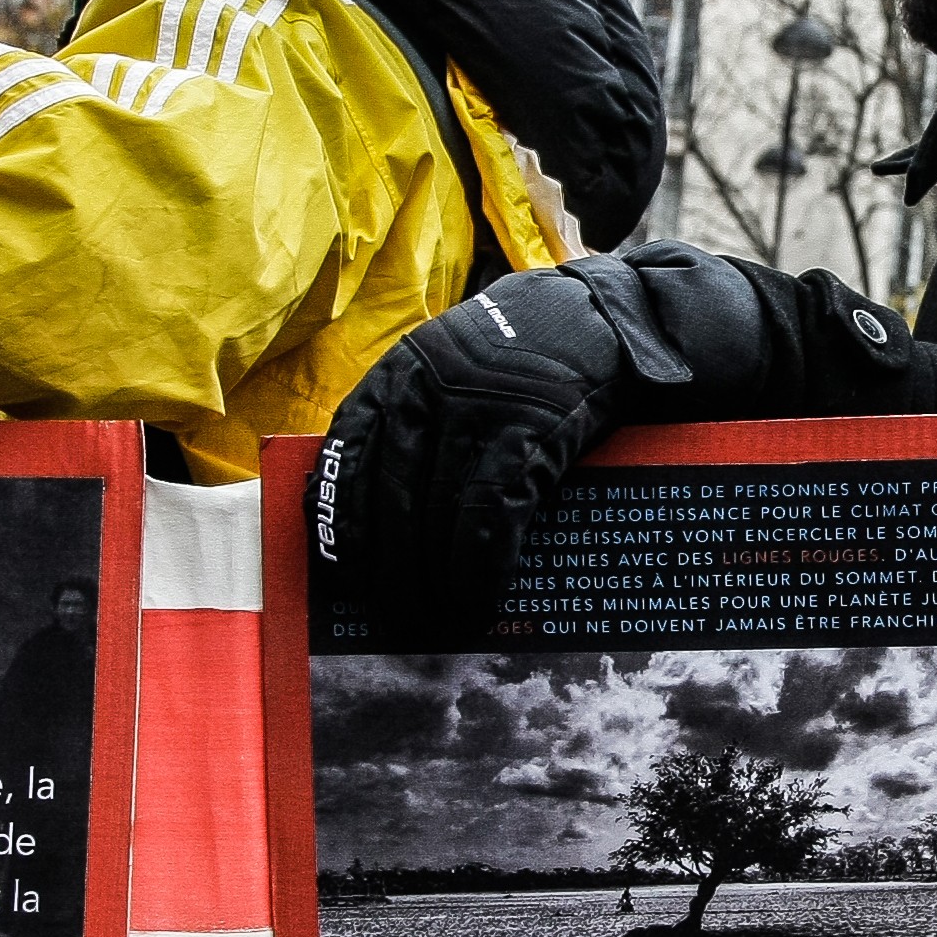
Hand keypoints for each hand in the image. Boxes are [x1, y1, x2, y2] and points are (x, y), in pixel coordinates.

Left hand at [315, 246, 805, 645]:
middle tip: (395, 614)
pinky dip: (480, 567)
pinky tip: (479, 599)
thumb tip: (378, 514)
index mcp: (400, 372)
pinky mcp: (529, 432)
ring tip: (438, 618)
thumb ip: (412, 422)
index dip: (339, 516)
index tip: (340, 567)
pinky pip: (490, 516)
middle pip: (393, 495)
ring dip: (434, 579)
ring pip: (438, 513)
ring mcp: (479, 410)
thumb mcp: (448, 369)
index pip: (348, 451)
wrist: (597, 318)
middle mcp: (430, 388)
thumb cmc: (516, 359)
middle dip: (391, 566)